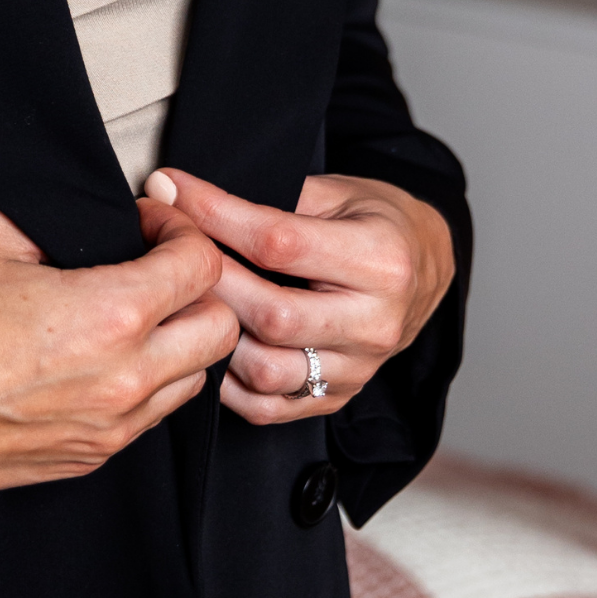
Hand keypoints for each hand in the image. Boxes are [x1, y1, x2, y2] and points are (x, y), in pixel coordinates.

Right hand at [0, 200, 237, 497]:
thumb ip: (53, 216)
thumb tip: (86, 215)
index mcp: (108, 316)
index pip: (201, 267)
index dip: (180, 232)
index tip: (150, 226)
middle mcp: (124, 378)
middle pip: (222, 329)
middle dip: (199, 288)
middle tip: (156, 267)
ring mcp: (110, 427)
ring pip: (195, 381)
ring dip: (179, 342)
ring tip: (133, 316)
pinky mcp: (88, 459)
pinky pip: (150, 418)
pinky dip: (146, 384)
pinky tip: (100, 358)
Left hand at [141, 168, 454, 426]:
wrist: (426, 267)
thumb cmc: (376, 221)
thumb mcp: (339, 190)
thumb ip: (274, 197)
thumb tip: (187, 196)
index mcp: (381, 261)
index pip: (279, 243)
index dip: (215, 216)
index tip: (171, 191)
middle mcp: (375, 323)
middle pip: (270, 314)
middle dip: (209, 278)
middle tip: (170, 246)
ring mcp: (360, 368)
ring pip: (267, 369)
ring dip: (216, 334)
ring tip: (189, 298)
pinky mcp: (340, 396)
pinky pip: (271, 407)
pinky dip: (229, 384)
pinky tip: (211, 346)